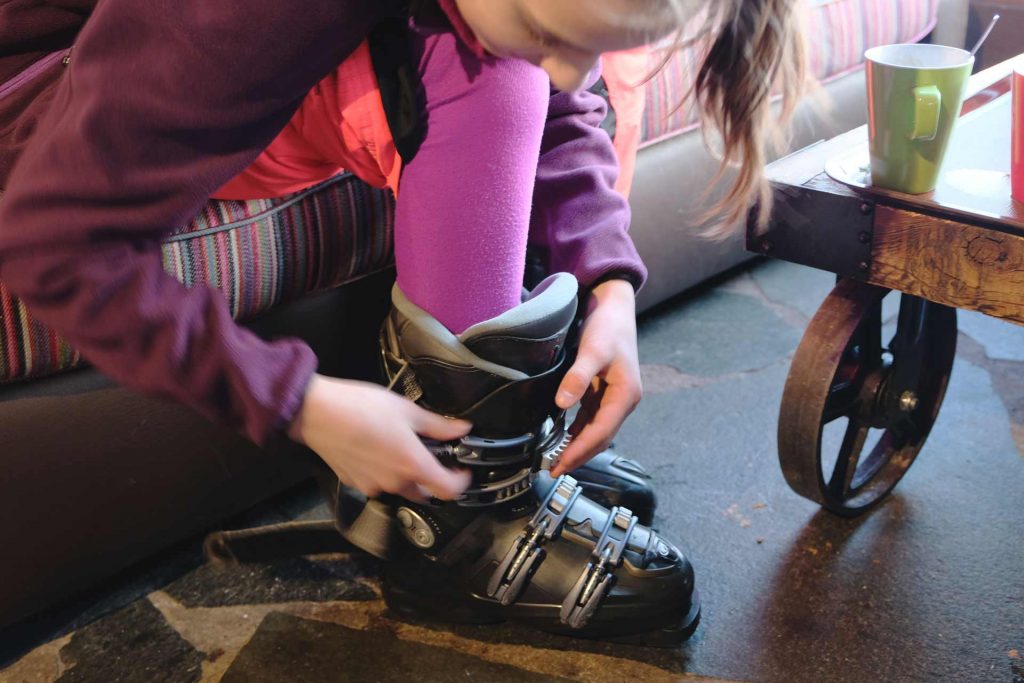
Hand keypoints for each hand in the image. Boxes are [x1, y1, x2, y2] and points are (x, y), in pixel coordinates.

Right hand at [289, 374, 471, 501]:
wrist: (317, 413)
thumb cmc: (361, 407)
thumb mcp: (407, 410)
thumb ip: (438, 425)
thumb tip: (462, 429)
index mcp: (412, 464)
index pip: (449, 491)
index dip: (461, 483)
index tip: (462, 470)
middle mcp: (394, 483)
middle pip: (424, 492)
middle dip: (431, 478)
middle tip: (430, 455)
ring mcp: (373, 486)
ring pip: (399, 488)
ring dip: (405, 475)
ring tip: (398, 447)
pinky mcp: (354, 483)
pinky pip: (377, 483)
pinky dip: (383, 473)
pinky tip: (376, 450)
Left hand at [550, 278, 641, 476]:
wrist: (614, 305)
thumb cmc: (607, 326)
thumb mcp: (592, 350)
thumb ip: (577, 378)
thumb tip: (562, 404)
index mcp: (625, 395)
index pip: (600, 433)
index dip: (579, 452)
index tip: (559, 466)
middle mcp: (623, 400)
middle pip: (600, 437)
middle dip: (578, 455)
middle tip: (553, 470)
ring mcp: (615, 397)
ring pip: (596, 430)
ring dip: (578, 446)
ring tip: (556, 460)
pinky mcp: (605, 391)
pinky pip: (591, 418)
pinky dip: (578, 431)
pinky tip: (563, 438)